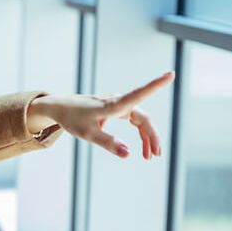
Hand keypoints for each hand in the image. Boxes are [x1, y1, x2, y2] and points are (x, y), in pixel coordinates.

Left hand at [28, 71, 174, 158]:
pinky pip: (135, 121)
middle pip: (144, 118)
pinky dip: (140, 133)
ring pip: (141, 120)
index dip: (156, 85)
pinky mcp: (116, 109)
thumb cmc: (72, 119)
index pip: (139, 94)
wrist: (60, 108)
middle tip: (155, 156)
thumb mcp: (88, 134)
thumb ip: (108, 143)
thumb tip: (128, 154)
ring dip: (147, 137)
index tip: (171, 74)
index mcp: (113, 105)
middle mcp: (119, 102)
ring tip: (149, 156)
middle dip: (152, 136)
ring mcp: (118, 104)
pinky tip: (141, 148)